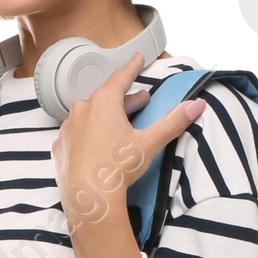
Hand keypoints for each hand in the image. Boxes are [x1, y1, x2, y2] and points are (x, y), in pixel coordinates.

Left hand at [49, 49, 206, 235]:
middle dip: (125, 99)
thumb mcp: (150, 143)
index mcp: (103, 101)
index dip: (133, 67)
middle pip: (107, 98)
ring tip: (119, 125)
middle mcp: (82, 109)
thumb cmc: (117, 168)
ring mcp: (68, 129)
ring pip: (90, 115)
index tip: (138, 58)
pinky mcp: (61, 148)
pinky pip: (77, 134)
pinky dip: (88, 135)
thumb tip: (196, 105)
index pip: (121, 77)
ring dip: (105, 117)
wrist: (88, 199)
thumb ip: (173, 122)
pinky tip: (98, 146)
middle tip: (141, 101)